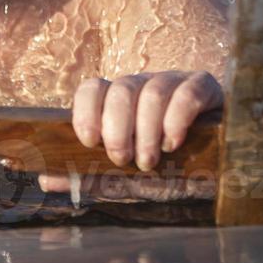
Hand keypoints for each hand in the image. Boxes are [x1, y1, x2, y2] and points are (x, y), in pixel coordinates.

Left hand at [39, 71, 222, 200]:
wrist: (216, 166)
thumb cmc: (164, 170)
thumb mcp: (124, 178)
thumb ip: (89, 178)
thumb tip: (46, 180)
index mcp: (118, 102)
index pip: (93, 88)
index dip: (86, 111)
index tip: (90, 142)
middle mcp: (143, 86)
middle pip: (122, 88)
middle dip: (117, 127)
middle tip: (122, 159)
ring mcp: (175, 82)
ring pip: (154, 91)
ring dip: (147, 130)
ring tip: (149, 161)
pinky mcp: (205, 88)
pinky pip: (188, 92)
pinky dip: (177, 119)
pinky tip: (174, 143)